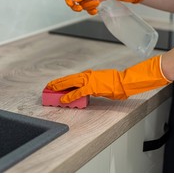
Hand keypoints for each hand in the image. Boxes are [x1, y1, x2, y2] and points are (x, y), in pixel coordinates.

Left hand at [46, 55, 169, 102]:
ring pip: (70, 83)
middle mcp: (87, 75)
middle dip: (58, 82)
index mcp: (90, 74)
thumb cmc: (117, 83)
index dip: (64, 80)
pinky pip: (77, 93)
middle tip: (49, 85)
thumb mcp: (104, 82)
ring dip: (59, 87)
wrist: (125, 81)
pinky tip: (63, 100)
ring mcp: (89, 81)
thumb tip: (92, 91)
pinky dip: (69, 96)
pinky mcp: (91, 88)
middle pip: (69, 78)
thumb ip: (95, 86)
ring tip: (50, 90)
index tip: (57, 83)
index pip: (74, 77)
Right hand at [64, 0, 145, 14]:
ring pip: (82, 6)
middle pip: (74, 1)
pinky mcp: (96, 2)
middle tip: (79, 8)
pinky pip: (89, 10)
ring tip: (96, 3)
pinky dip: (91, 11)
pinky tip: (96, 9)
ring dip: (88, 6)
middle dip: (76, 5)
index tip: (72, 3)